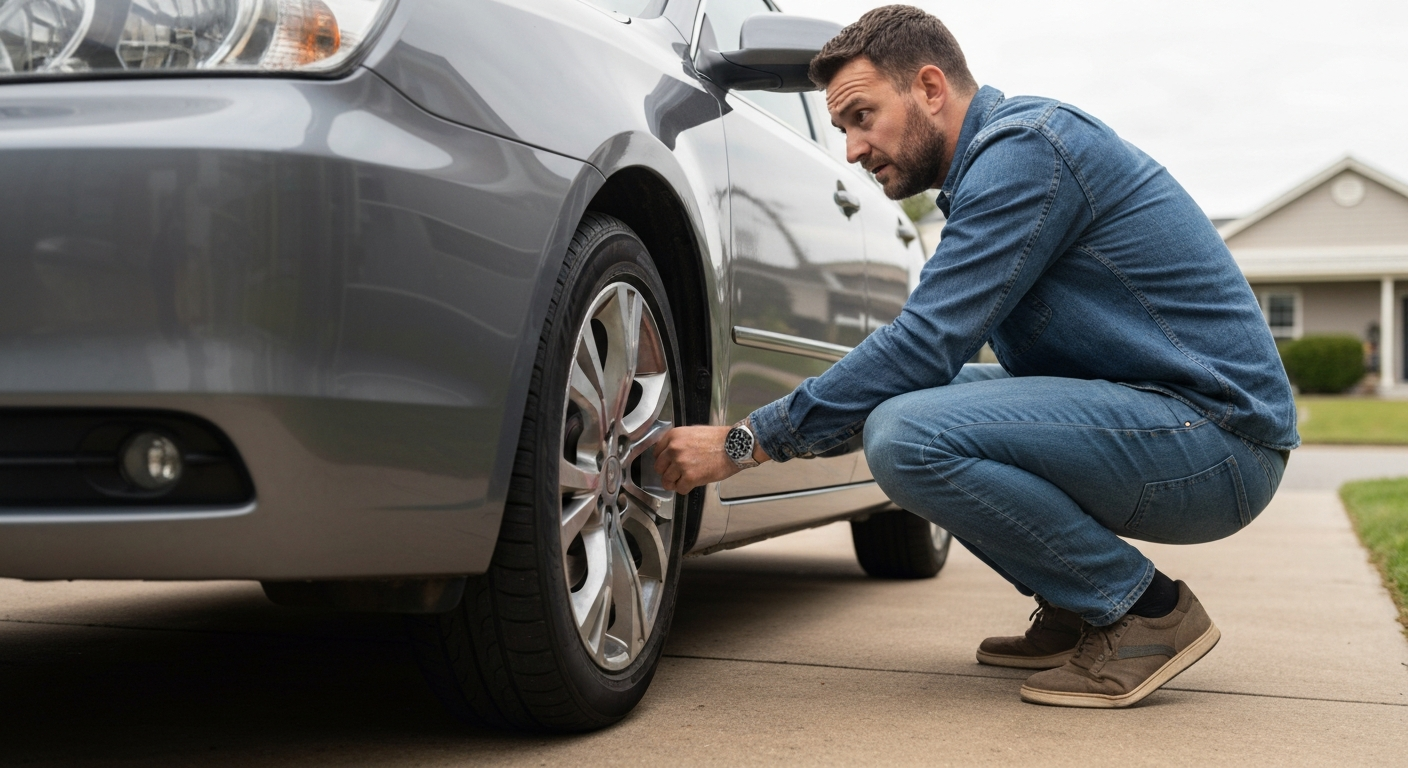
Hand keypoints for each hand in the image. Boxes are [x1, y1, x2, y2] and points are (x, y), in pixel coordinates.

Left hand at [653, 425, 769, 493]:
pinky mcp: (690, 477)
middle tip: (675, 476)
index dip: (663, 461)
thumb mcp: (693, 432)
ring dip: (675, 483)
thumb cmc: (718, 439)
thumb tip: (670, 453)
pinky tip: (692, 484)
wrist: (735, 446)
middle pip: (659, 468)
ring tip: (684, 481)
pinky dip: (685, 489)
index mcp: (673, 436)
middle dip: (666, 473)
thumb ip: (679, 441)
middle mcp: (674, 449)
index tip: (668, 465)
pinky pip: (680, 489)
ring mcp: (681, 464)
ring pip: (667, 481)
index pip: (657, 453)